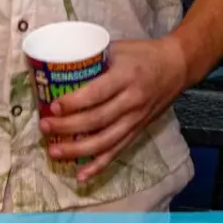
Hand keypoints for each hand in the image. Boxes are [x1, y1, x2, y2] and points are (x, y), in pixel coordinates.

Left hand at [40, 36, 188, 182]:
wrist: (177, 67)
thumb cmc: (144, 54)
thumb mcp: (119, 48)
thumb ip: (94, 58)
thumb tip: (60, 66)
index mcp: (126, 76)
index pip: (98, 93)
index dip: (74, 102)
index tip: (53, 107)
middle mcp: (132, 100)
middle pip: (97, 120)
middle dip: (68, 126)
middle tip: (44, 127)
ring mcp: (136, 119)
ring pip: (105, 141)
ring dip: (78, 150)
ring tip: (54, 151)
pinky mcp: (138, 131)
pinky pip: (117, 151)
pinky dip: (99, 165)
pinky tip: (81, 174)